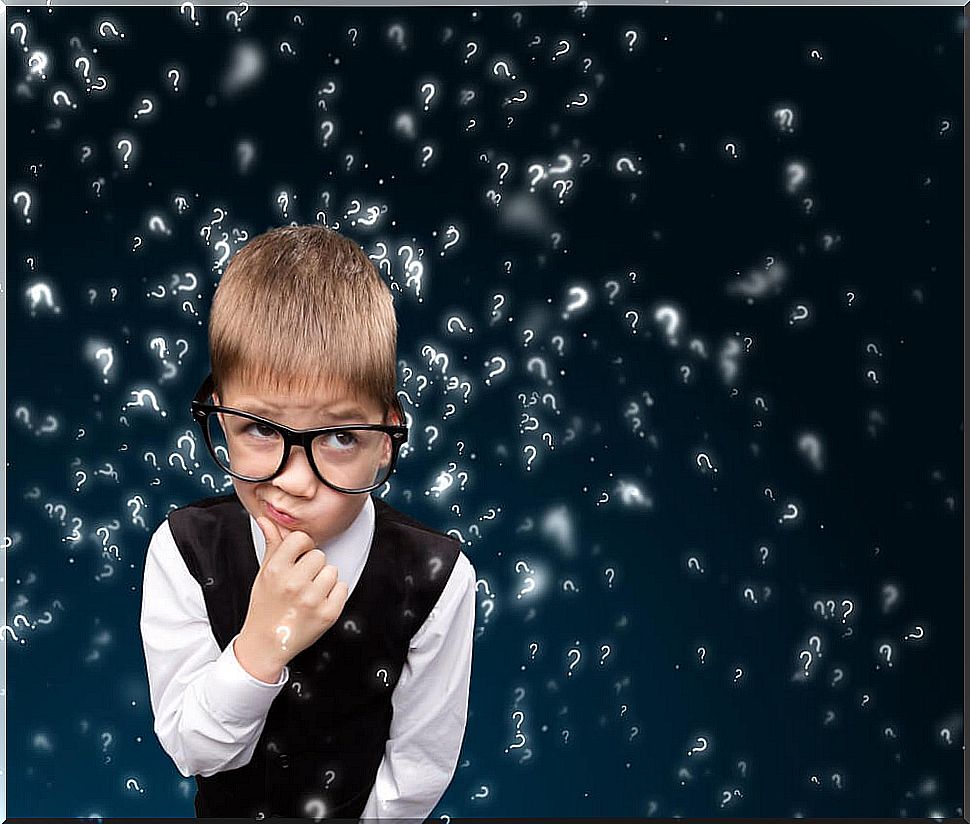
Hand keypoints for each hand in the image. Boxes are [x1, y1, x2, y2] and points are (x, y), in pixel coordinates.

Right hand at [239, 514, 349, 668]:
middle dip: (313, 566)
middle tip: (302, 580)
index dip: (302, 547)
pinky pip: (342, 588)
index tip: (298, 557)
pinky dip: (334, 594)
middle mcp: (294, 584)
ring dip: (324, 580)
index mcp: (276, 570)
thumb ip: (272, 544)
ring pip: (332, 571)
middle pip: (319, 555)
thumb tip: (267, 520)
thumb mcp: (264, 574)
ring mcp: (312, 600)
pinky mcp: (328, 614)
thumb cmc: (265, 606)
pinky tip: (319, 601)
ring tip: (309, 592)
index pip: (301, 538)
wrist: (267, 643)